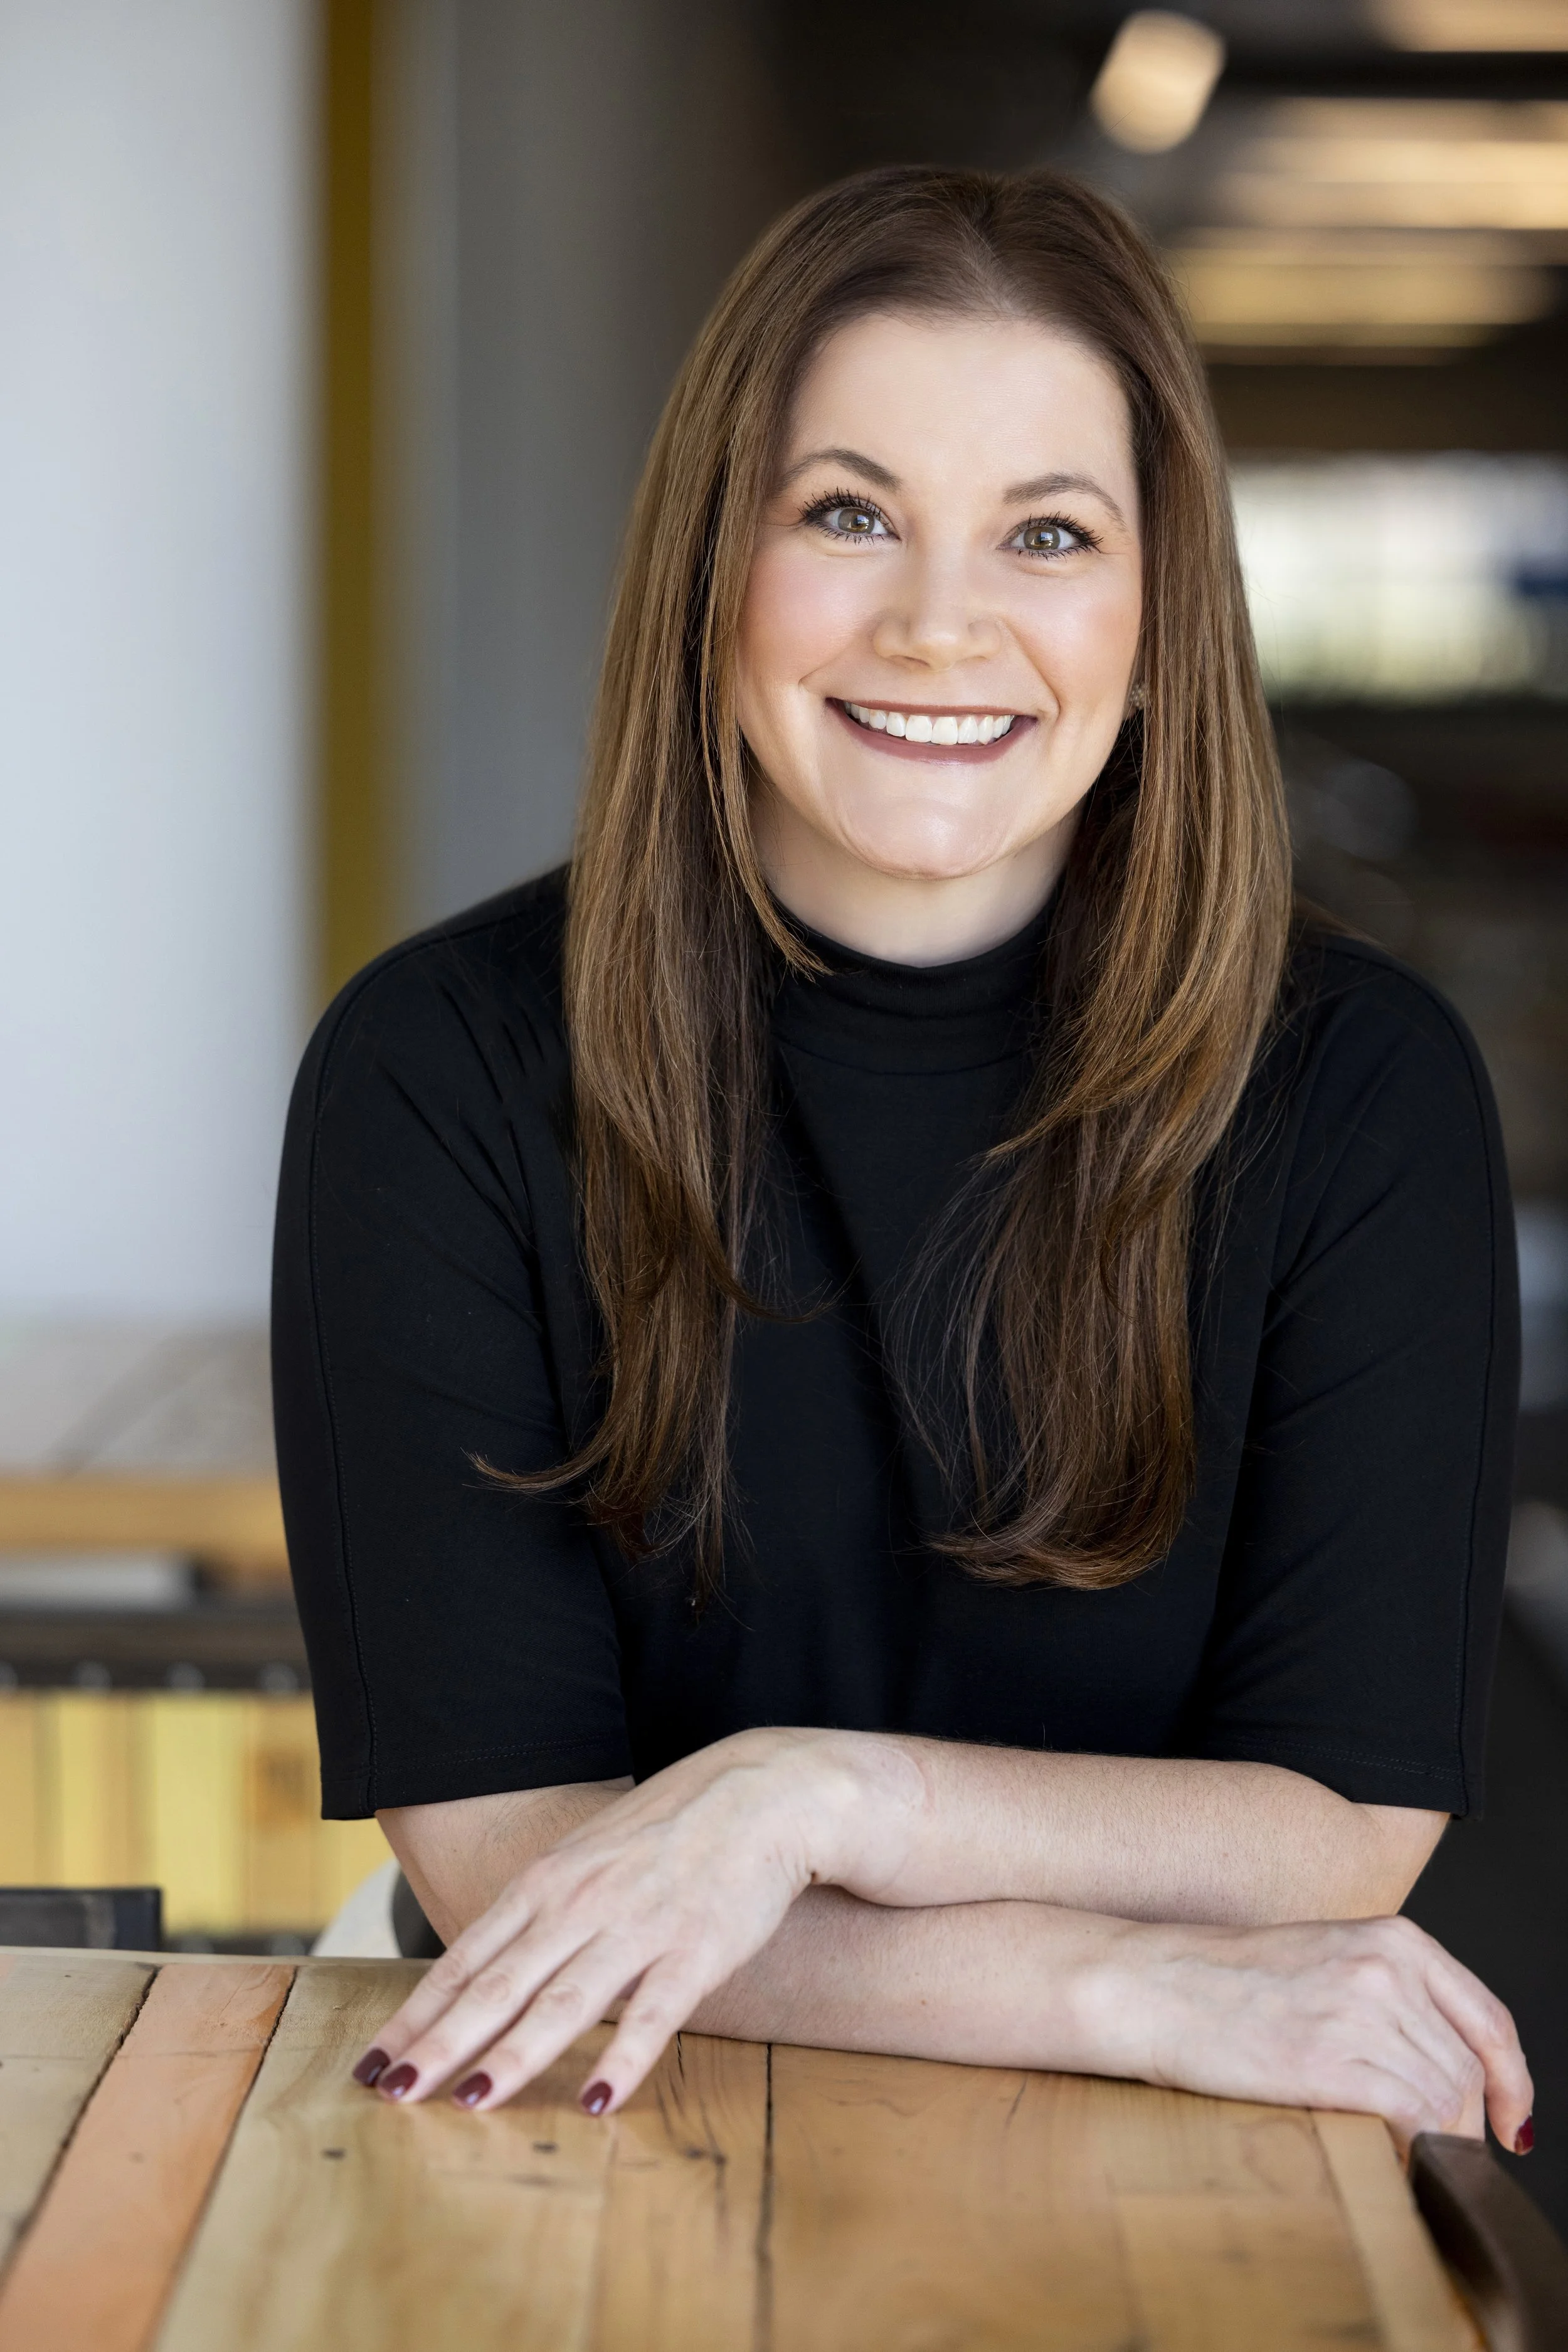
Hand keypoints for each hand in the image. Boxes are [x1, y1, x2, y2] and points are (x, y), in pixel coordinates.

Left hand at [353, 1728, 920, 2114]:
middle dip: (440, 2045)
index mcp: (547, 1883)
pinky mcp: (696, 1949)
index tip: (372, 2066)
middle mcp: (580, 1905)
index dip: (416, 2016)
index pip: (465, 1960)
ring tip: (471, 2103)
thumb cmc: (670, 1830)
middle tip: (392, 2096)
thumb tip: (488, 1968)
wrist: (761, 1792)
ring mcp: (637, 1927)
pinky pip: (655, 2014)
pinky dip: (624, 2058)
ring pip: (564, 2001)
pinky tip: (597, 2100)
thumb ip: (541, 1913)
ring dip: (515, 2056)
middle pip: (497, 1985)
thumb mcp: (587, 1859)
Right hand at [1107, 1913, 1532, 2151]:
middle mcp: (1387, 1968)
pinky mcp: (1331, 2059)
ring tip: (1407, 2157)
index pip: (1489, 2019)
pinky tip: (1391, 2157)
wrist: (1154, 1985)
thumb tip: (1438, 2066)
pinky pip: (1411, 2118)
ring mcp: (1360, 2011)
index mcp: (1392, 1937)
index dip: (1511, 2081)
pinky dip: (1415, 2149)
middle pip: (1468, 2068)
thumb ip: (1388, 1996)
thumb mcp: (1325, 1959)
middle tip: (1440, 2155)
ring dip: (1438, 2142)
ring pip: (1445, 2099)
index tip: (1509, 2122)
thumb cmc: (1225, 1980)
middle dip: (1467, 2125)